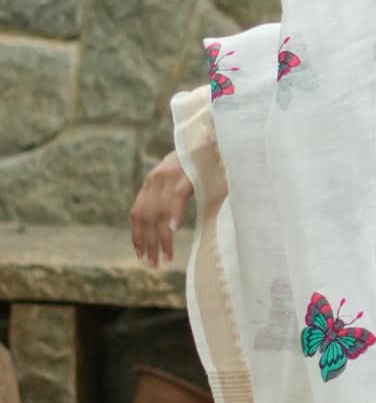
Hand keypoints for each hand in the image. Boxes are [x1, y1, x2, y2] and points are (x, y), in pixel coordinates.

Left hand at [130, 152, 193, 268]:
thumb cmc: (202, 162)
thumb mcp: (181, 177)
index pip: (137, 213)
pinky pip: (176, 198)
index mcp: (153, 180)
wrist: (211, 137)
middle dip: (147, 244)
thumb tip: (170, 220)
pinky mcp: (186, 175)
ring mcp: (170, 176)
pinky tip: (173, 231)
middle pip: (145, 217)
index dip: (137, 235)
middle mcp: (156, 178)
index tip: (140, 254)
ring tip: (164, 258)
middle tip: (151, 265)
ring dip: (160, 239)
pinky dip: (173, 215)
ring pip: (159, 213)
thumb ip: (172, 194)